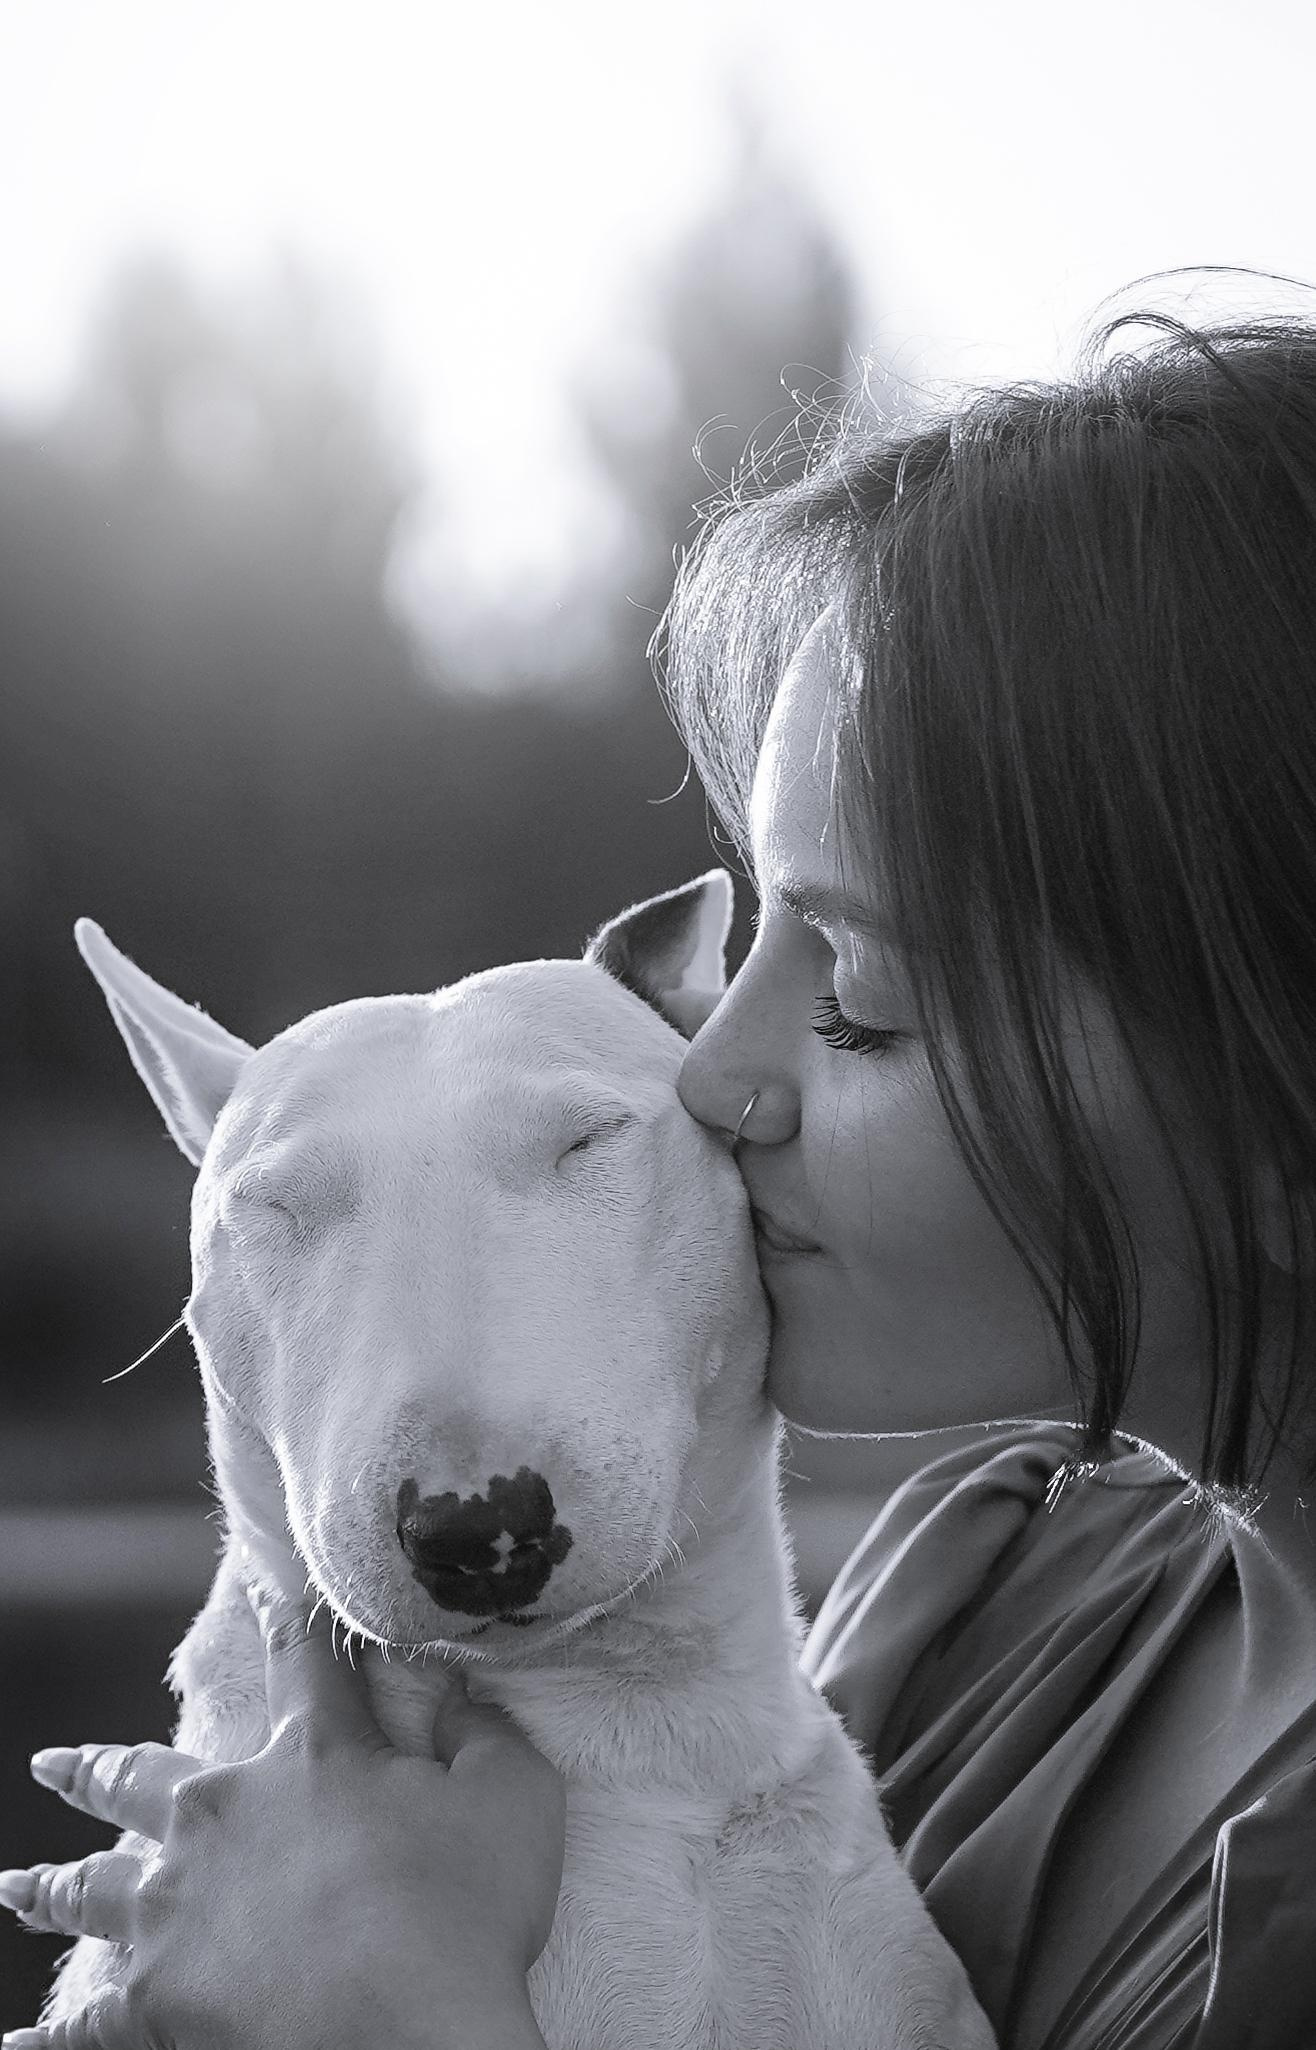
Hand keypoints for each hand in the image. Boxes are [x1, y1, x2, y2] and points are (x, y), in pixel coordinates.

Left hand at [0, 1582, 563, 2048]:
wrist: (401, 2034)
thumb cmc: (465, 1914)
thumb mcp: (513, 1799)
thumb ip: (484, 1733)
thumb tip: (457, 1689)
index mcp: (313, 1757)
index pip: (302, 1659)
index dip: (287, 1614)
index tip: (263, 1583)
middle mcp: (223, 1816)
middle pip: (142, 1778)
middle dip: (97, 1767)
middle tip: (50, 1762)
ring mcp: (175, 1909)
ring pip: (90, 1886)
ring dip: (49, 1886)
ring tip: (10, 1887)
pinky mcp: (152, 2000)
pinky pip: (81, 2023)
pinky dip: (46, 2036)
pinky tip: (13, 2044)